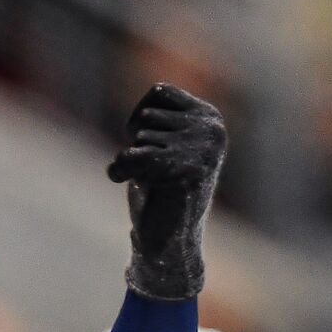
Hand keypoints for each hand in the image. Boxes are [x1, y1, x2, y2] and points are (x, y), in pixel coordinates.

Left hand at [107, 83, 225, 300]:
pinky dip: (119, 170)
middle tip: (153, 174)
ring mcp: (202, 150)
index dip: (138, 120)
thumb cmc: (160, 191)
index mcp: (210, 118)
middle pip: (145, 117)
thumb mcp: (167, 142)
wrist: (170, 242)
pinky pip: (132, 156)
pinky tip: (123, 182)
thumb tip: (156, 89)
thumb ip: (164, 116)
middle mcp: (212, 129)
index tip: (149, 147)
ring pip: (137, 138)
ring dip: (132, 162)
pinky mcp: (184, 171)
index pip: (158, 92)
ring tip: (152, 184)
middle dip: (136, 145)